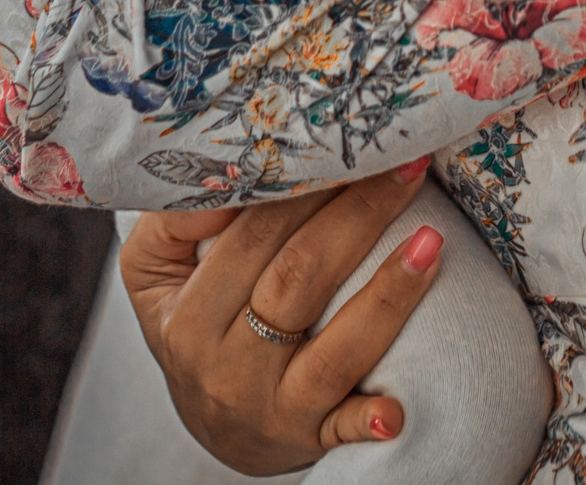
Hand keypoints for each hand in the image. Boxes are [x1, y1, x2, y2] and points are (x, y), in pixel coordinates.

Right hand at [121, 164, 443, 473]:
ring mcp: (272, 408)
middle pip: (298, 277)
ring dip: (388, 294)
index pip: (251, 237)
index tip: (346, 146)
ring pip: (335, 348)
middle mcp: (226, 365)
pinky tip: (396, 407)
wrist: (215, 427)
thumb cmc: (196, 328)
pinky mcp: (311, 439)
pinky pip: (344, 430)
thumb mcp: (154, 276)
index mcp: (188, 316)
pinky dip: (369, 421)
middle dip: (358, 214)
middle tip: (406, 165)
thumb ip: (173, 220)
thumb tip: (226, 175)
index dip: (303, 188)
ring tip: (432, 243)